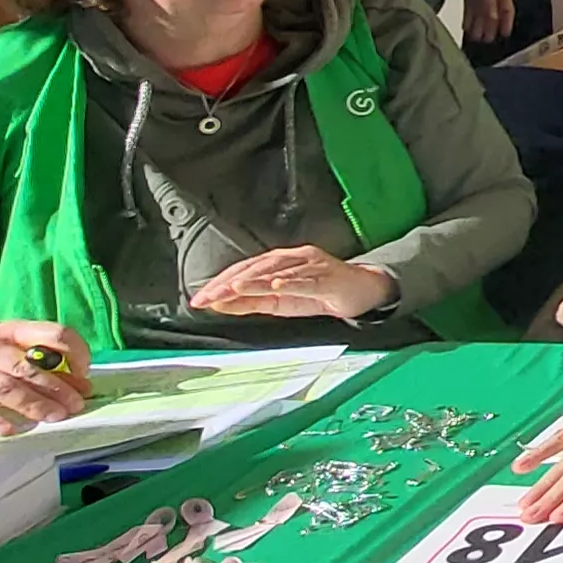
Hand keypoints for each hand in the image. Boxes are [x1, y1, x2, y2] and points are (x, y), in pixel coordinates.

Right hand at [0, 322, 93, 435]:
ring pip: (4, 386)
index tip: (84, 376)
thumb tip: (81, 386)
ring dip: (32, 403)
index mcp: (9, 330)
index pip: (52, 332)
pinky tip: (12, 431)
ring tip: (53, 417)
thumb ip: (40, 364)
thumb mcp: (5, 350)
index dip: (74, 352)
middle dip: (56, 387)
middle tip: (75, 405)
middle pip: (27, 366)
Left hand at [190, 245, 397, 319]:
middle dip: (229, 282)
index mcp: (278, 263)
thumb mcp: (280, 303)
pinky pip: (307, 279)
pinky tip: (277, 285)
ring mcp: (311, 264)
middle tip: (208, 297)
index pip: (243, 270)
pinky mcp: (328, 276)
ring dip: (254, 280)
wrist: (361, 292)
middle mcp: (292, 258)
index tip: (200, 299)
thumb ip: (252, 302)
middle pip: (255, 267)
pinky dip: (291, 281)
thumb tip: (219, 304)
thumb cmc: (321, 294)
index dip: (220, 283)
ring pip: (278, 270)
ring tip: (234, 288)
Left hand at [449, 0, 512, 45]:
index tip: (505, 35)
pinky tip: (467, 28)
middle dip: (491, 28)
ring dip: (479, 26)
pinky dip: (469, 20)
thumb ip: (489, 5)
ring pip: (481, 15)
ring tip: (475, 38)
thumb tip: (493, 21)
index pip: (507, 11)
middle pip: (493, 15)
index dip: (507, 23)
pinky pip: (471, 10)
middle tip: (487, 41)